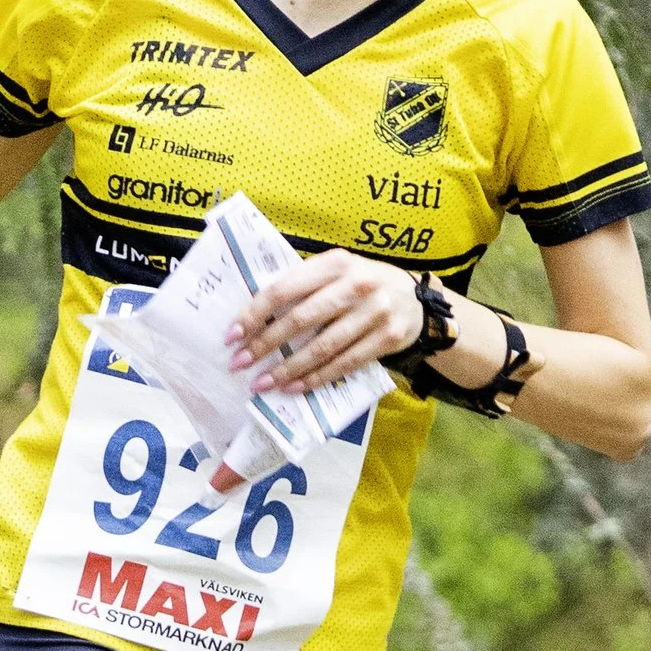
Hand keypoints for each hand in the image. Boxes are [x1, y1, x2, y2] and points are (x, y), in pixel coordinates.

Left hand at [227, 250, 422, 398]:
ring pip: (323, 346)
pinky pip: (345, 363)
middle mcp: (357, 284)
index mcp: (335, 263)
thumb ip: (304, 285)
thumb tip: (254, 315)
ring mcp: (375, 312)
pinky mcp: (388, 338)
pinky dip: (317, 378)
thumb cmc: (363, 284)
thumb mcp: (337, 272)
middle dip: (265, 345)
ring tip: (263, 383)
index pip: (284, 288)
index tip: (233, 335)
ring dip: (288, 368)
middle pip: (301, 319)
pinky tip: (295, 387)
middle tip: (240, 363)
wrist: (418, 298)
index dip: (255, 314)